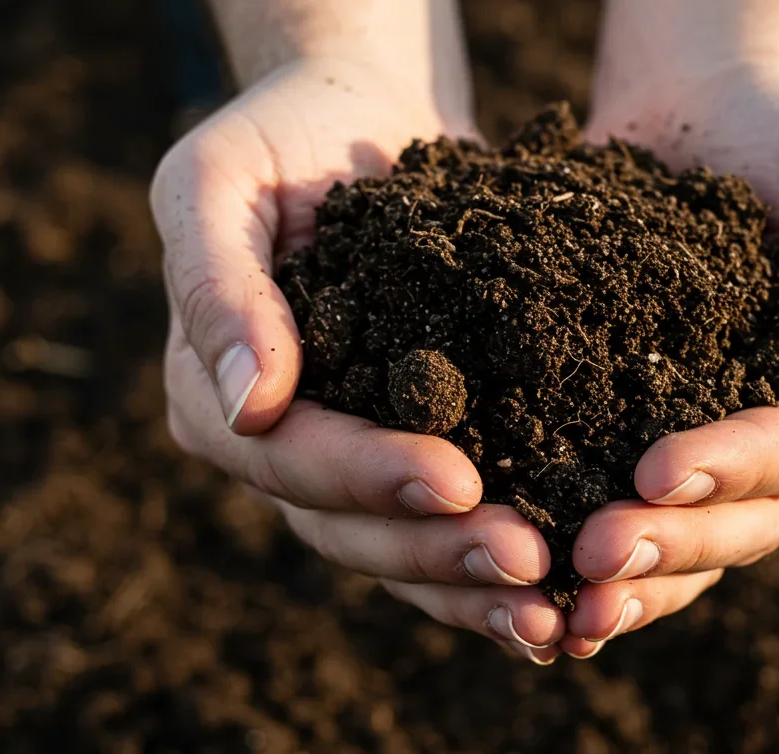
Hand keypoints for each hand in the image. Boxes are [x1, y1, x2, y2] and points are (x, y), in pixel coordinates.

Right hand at [151, 59, 564, 663]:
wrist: (353, 121)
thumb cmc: (276, 135)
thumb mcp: (215, 183)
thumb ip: (217, 287)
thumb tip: (251, 405)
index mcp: (214, 397)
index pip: (288, 458)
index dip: (370, 476)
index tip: (461, 480)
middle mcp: (275, 449)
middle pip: (347, 529)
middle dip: (439, 551)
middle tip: (531, 565)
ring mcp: (344, 461)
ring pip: (401, 550)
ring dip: (475, 584)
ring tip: (557, 607)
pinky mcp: (413, 452)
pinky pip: (446, 526)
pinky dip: (495, 565)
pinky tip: (565, 593)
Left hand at [561, 61, 778, 657]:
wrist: (704, 103)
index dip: (736, 468)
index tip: (657, 471)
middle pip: (744, 520)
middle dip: (672, 542)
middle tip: (594, 555)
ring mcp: (711, 446)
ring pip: (683, 538)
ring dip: (629, 576)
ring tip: (562, 596)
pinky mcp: (635, 434)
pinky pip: (618, 505)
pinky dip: (579, 542)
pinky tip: (529, 574)